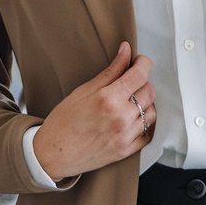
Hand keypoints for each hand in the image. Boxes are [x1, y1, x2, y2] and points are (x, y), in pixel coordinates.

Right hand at [34, 42, 155, 180]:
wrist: (53, 153)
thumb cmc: (63, 121)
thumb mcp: (84, 90)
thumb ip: (110, 71)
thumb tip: (125, 51)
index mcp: (108, 99)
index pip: (140, 75)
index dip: (144, 63)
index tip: (141, 61)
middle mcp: (120, 117)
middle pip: (149, 92)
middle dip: (142, 82)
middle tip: (131, 82)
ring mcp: (125, 136)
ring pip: (152, 112)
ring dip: (146, 103)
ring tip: (131, 102)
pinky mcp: (127, 150)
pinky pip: (148, 133)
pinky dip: (145, 123)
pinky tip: (135, 119)